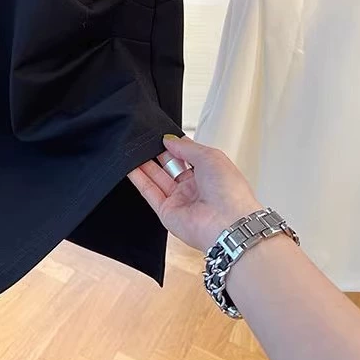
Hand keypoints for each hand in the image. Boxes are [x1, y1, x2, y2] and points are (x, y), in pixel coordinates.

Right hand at [128, 136, 261, 252]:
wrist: (229, 224)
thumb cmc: (230, 192)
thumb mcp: (210, 156)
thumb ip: (186, 147)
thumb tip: (169, 140)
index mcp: (209, 173)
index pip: (187, 156)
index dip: (175, 145)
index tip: (161, 135)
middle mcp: (194, 187)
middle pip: (170, 166)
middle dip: (158, 153)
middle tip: (145, 140)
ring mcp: (180, 200)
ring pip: (157, 178)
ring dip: (144, 164)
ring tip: (133, 148)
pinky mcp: (167, 213)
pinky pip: (150, 193)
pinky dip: (138, 179)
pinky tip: (130, 166)